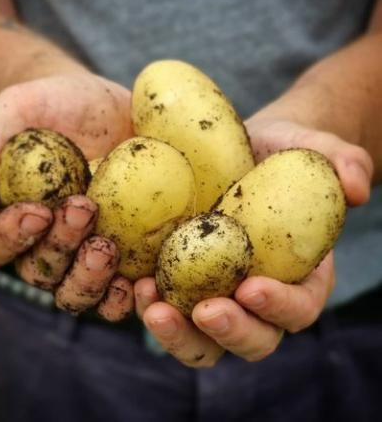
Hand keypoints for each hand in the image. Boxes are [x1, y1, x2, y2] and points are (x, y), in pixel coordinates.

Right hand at [0, 72, 134, 320]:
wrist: (99, 106)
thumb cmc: (51, 105)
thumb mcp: (17, 107)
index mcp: (8, 218)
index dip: (10, 236)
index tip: (39, 210)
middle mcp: (44, 244)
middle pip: (41, 273)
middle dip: (61, 249)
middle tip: (84, 210)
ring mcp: (85, 252)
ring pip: (80, 291)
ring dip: (94, 282)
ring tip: (111, 252)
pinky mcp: (124, 250)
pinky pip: (125, 286)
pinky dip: (133, 292)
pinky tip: (146, 280)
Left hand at [135, 116, 372, 365]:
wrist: (238, 151)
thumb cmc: (280, 153)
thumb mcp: (311, 148)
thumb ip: (342, 162)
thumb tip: (355, 188)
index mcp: (298, 276)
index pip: (299, 308)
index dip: (279, 307)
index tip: (251, 287)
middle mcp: (257, 296)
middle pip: (252, 339)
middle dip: (229, 332)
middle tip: (203, 310)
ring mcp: (215, 294)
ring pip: (202, 339)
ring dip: (179, 332)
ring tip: (151, 301)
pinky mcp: (180, 282)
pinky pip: (167, 309)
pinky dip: (150, 306)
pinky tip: (133, 281)